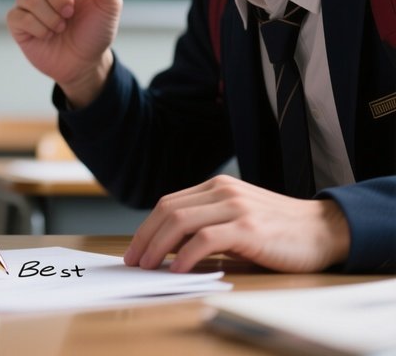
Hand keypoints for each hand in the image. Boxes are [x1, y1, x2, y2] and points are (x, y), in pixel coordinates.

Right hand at [6, 0, 122, 106]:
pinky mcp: (18, 21)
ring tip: (61, 27)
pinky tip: (47, 34)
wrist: (85, 64)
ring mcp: (29, 2)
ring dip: (51, 17)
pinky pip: (21, 16)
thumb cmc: (98, 31)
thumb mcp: (110, 7)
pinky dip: (39, 28)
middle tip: (70, 14)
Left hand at [124, 174, 350, 272]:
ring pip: (181, 221)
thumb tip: (170, 249)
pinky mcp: (248, 227)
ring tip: (149, 266)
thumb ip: (208, 227)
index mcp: (217, 187)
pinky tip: (177, 269)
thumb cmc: (279, 231)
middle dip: (146, 237)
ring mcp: (235, 207)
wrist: (323, 230)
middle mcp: (222, 191)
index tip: (136, 248)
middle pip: (169, 210)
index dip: (148, 226)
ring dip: (158, 246)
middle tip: (135, 260)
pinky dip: (185, 255)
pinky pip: (205, 239)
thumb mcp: (238, 220)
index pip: (170, 203)